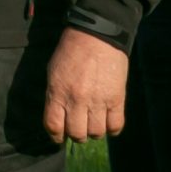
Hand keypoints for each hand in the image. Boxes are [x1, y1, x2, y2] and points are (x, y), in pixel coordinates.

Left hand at [43, 27, 127, 143]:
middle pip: (77, 134)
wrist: (96, 35)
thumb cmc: (72, 51)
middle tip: (80, 127)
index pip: (53, 126)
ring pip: (96, 133)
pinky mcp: (117, 98)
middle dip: (77, 135)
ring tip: (94, 122)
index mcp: (57, 92)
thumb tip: (58, 117)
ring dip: (95, 131)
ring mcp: (98, 100)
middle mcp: (77, 99)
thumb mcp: (54, 72)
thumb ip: (55, 95)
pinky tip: (108, 120)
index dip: (56, 136)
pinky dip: (112, 128)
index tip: (60, 136)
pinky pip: (116, 126)